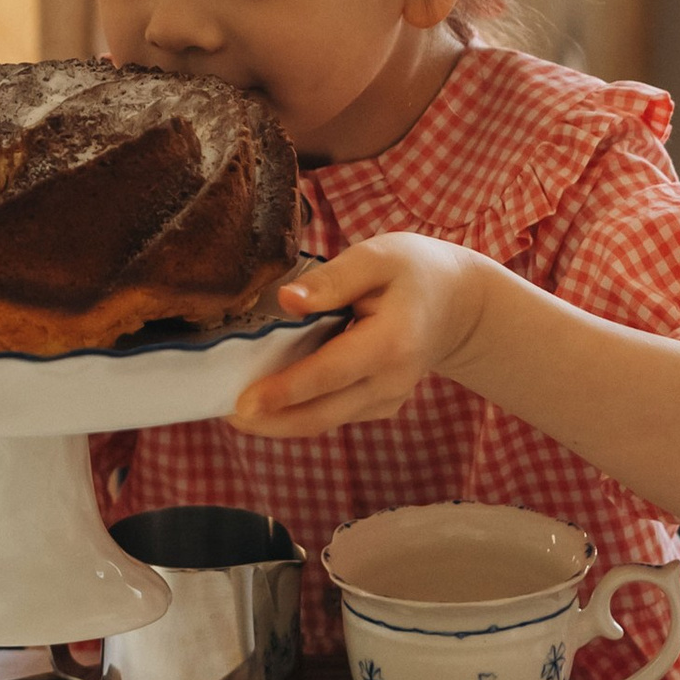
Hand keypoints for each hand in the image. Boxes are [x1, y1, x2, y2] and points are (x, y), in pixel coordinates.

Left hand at [228, 234, 489, 438]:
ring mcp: (387, 400)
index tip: (243, 402)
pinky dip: (299, 412)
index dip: (285, 390)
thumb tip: (287, 300)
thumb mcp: (377, 257)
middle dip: (271, 419)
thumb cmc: (413, 270)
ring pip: (324, 421)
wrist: (457, 302)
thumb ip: (333, 280)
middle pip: (322, 413)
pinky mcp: (380, 406)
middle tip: (223, 413)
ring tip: (233, 411)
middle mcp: (390, 382)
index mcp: (391, 343)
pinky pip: (333, 414)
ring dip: (279, 421)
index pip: (330, 373)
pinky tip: (267, 401)